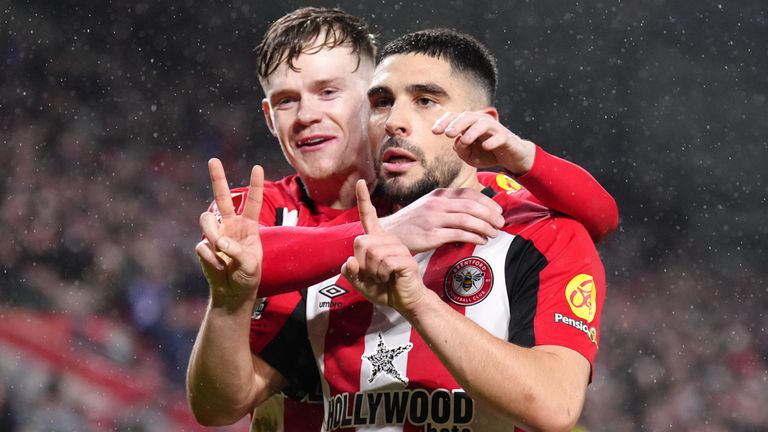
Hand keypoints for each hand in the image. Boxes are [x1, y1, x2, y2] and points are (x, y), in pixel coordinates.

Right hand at [196, 159, 263, 310]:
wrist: (232, 293)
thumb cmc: (248, 277)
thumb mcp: (251, 264)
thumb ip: (238, 251)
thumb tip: (220, 241)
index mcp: (249, 226)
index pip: (252, 202)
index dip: (255, 185)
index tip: (257, 167)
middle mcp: (231, 225)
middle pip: (223, 197)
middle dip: (217, 178)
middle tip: (213, 160)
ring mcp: (216, 234)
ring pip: (206, 220)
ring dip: (213, 235)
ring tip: (222, 253)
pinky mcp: (204, 246)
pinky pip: (203, 246)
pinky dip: (212, 260)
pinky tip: (219, 267)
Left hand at [342, 180, 425, 314]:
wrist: (405, 301)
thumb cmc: (384, 289)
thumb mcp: (360, 282)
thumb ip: (351, 272)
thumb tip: (350, 261)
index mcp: (377, 241)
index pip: (368, 216)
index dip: (363, 200)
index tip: (360, 182)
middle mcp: (388, 240)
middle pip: (361, 242)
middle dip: (362, 263)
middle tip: (373, 274)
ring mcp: (398, 247)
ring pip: (372, 254)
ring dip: (373, 272)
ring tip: (383, 277)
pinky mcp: (406, 259)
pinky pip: (384, 263)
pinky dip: (382, 275)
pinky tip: (390, 277)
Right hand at [379, 188, 504, 252]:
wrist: (388, 233)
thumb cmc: (411, 222)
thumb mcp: (429, 207)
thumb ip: (448, 207)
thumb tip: (472, 214)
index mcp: (438, 195)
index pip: (469, 194)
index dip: (487, 202)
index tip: (498, 210)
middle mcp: (437, 203)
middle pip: (472, 206)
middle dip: (491, 215)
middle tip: (501, 223)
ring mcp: (434, 218)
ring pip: (468, 219)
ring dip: (485, 227)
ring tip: (494, 233)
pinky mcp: (431, 234)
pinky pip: (458, 234)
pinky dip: (474, 237)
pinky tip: (481, 240)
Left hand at [432, 111, 535, 175]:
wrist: (510, 157)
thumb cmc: (487, 153)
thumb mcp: (469, 156)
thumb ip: (460, 150)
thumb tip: (457, 142)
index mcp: (469, 124)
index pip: (455, 117)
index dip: (444, 122)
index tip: (434, 132)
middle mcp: (481, 122)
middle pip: (468, 117)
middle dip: (457, 124)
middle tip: (448, 133)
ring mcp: (495, 129)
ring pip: (483, 124)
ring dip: (472, 131)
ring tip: (464, 140)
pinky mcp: (506, 138)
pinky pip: (499, 137)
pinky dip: (492, 141)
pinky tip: (485, 146)